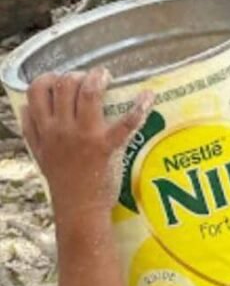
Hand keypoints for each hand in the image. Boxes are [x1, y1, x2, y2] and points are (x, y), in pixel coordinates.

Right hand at [21, 67, 153, 219]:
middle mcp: (62, 128)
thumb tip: (24, 107)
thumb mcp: (39, 155)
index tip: (59, 80)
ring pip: (87, 93)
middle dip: (76, 75)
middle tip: (89, 79)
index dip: (48, 79)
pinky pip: (125, 123)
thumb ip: (31, 130)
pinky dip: (139, 107)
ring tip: (105, 76)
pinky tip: (148, 96)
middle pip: (65, 85)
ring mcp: (85, 136)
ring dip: (97, 78)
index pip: (38, 90)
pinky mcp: (106, 147)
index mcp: (46, 129)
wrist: (79, 210)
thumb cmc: (62, 184)